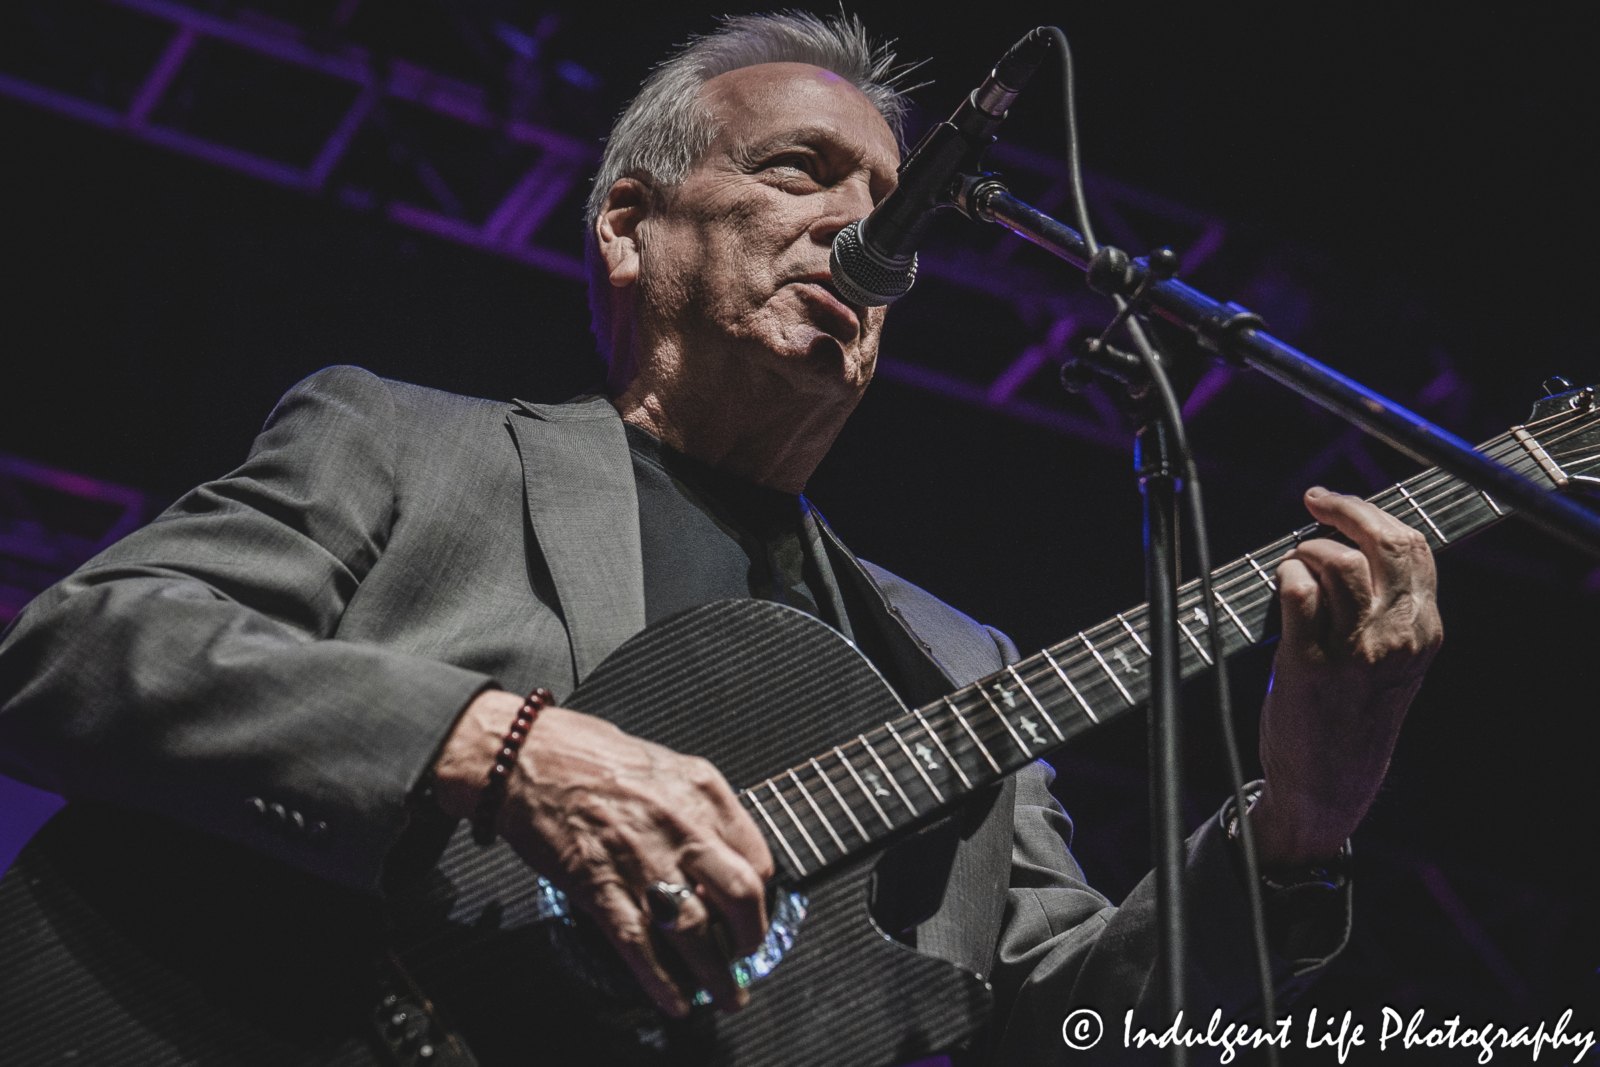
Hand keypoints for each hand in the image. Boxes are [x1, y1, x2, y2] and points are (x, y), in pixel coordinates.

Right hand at [433, 691, 773, 1015]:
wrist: (526, 759)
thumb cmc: (589, 755)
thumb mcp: (667, 764)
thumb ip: (703, 806)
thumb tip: (729, 849)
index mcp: (702, 792)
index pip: (758, 856)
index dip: (760, 892)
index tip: (752, 908)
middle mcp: (680, 827)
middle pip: (742, 895)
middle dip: (750, 937)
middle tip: (745, 954)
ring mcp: (642, 861)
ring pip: (696, 931)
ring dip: (716, 975)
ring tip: (726, 995)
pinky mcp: (600, 888)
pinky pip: (641, 945)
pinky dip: (662, 981)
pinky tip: (676, 999)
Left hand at [1251, 487, 1442, 865]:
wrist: (1330, 781)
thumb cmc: (1353, 713)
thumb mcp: (1393, 660)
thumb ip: (1388, 607)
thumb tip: (1352, 540)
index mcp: (1424, 632)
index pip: (1412, 548)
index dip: (1371, 515)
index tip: (1336, 504)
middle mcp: (1398, 638)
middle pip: (1382, 545)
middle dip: (1344, 511)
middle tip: (1314, 503)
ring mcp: (1355, 651)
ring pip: (1339, 563)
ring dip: (1307, 549)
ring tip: (1295, 563)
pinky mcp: (1309, 664)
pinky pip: (1298, 593)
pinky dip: (1286, 575)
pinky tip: (1282, 584)